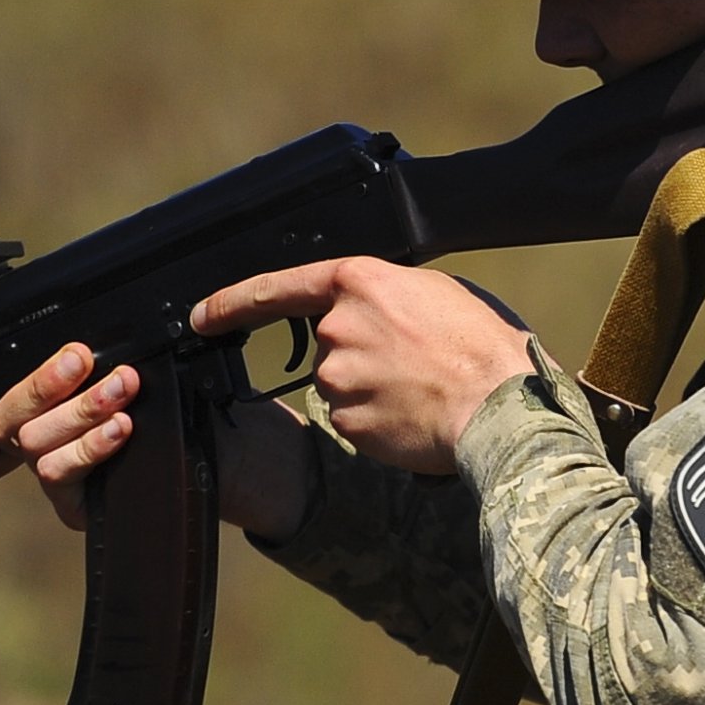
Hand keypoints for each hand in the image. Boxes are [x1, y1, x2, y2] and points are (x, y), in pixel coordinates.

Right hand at [0, 341, 324, 539]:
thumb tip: (85, 332)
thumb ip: (101, 361)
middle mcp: (44, 453)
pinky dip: (90, 448)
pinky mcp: (88, 508)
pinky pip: (66, 477)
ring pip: (37, 449)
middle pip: (7, 425)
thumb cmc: (191, 400)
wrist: (242, 452)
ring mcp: (63, 484)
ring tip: (122, 389)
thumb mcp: (147, 366)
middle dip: (41, 388)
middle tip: (82, 359)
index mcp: (48, 416)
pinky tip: (120, 429)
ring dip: (77, 412)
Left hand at [189, 258, 533, 478]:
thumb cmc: (486, 348)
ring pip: (341, 381)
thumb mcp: (441, 293)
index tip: (202, 316)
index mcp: (360, 282)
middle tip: (419, 359)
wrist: (502, 409)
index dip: (234, 302)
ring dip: (373, 387)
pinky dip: (378, 420)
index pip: (279, 288)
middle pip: (329, 339)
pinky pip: (352, 418)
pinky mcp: (345, 422)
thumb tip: (381, 311)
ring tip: (425, 388)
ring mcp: (337, 377)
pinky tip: (414, 415)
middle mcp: (338, 327)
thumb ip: (392, 295)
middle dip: (364, 351)